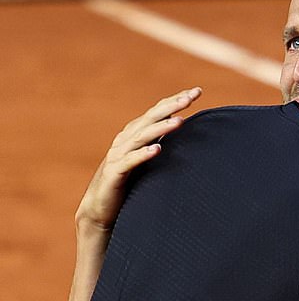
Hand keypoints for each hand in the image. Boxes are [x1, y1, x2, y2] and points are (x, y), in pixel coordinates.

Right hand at [75, 87, 201, 232]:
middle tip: (190, 98)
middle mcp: (125, 140)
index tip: (197, 91)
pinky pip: (130, 162)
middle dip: (171, 106)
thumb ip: (158, 142)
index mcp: (135, 134)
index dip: (175, 100)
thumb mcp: (146, 159)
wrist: (99, 209)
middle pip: (150, 118)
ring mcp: (118, 155)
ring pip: (141, 137)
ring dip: (161, 128)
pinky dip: (143, 154)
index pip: (158, 111)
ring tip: (179, 122)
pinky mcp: (115, 173)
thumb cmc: (127, 183)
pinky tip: (157, 150)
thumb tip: (179, 125)